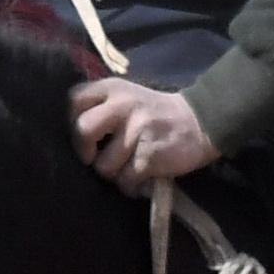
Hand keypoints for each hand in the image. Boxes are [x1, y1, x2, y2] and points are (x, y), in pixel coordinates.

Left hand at [70, 75, 216, 194]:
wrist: (201, 122)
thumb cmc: (155, 113)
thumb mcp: (127, 96)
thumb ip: (100, 106)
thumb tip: (72, 135)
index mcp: (112, 88)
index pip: (74, 100)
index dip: (72, 121)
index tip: (85, 135)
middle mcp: (122, 105)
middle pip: (83, 131)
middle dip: (86, 151)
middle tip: (96, 157)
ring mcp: (137, 130)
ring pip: (103, 165)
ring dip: (114, 173)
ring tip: (127, 167)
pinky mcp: (149, 156)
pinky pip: (125, 180)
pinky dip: (131, 185)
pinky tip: (141, 177)